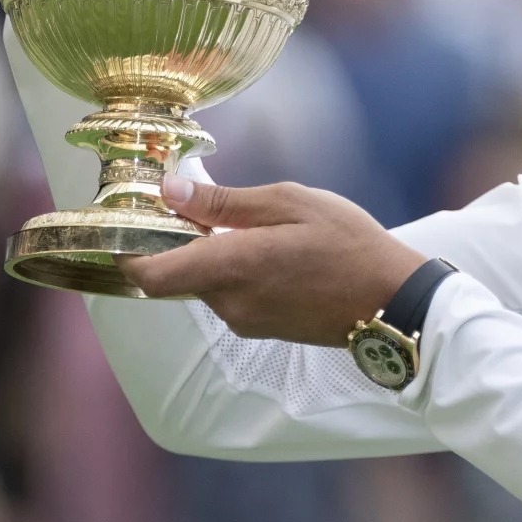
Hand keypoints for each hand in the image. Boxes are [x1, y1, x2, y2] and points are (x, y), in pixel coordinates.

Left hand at [120, 175, 427, 345]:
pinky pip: (230, 296)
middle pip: (176, 274)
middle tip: (196, 201)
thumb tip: (169, 191)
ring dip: (210, 255)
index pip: (149, 273)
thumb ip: (224, 202)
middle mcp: (229, 302)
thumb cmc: (348, 244)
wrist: (393, 302)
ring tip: (246, 222)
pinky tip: (266, 249)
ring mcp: (245, 321)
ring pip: (204, 283)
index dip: (129, 249)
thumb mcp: (289, 203)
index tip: (133, 219)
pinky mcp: (262, 329)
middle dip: (178, 241)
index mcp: (230, 268)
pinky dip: (233, 271)